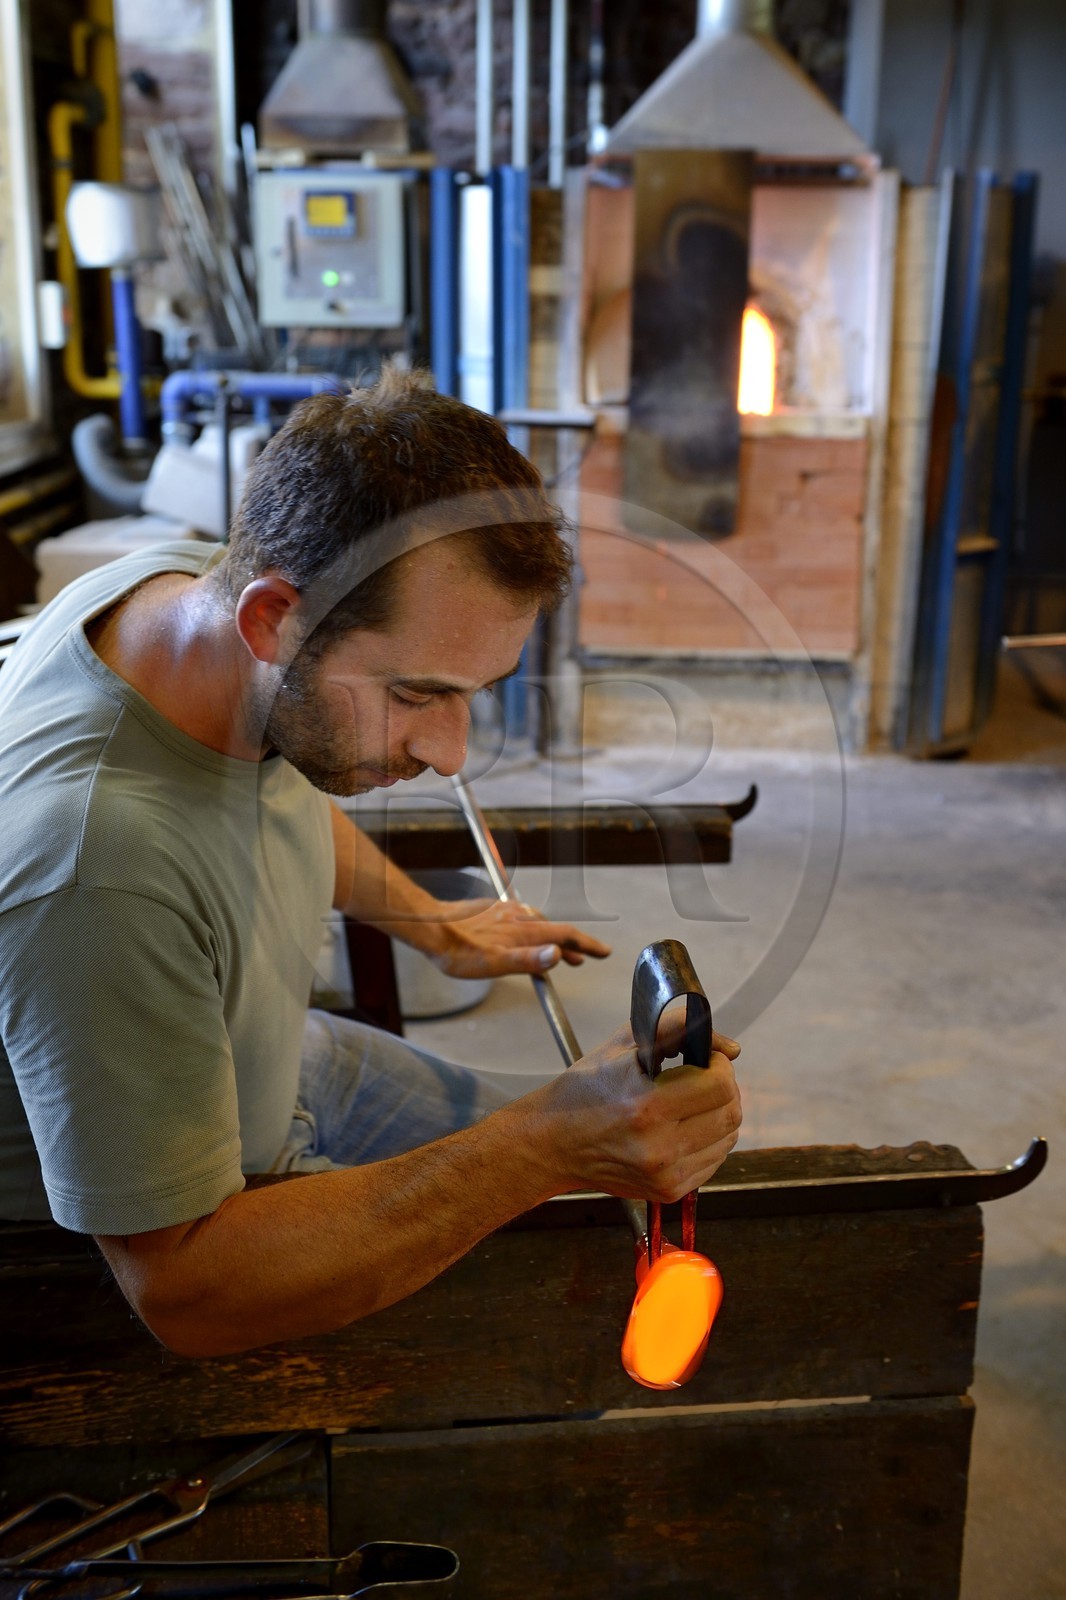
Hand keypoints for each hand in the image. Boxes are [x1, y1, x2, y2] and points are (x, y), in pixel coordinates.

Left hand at [427, 896, 611, 978]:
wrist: (430, 927)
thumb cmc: (459, 951)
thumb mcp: (494, 963)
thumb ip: (528, 960)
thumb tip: (559, 955)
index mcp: (525, 931)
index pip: (565, 936)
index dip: (587, 945)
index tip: (604, 952)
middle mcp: (519, 917)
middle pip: (555, 929)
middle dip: (574, 944)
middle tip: (586, 957)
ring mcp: (505, 912)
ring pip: (538, 923)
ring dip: (552, 938)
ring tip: (557, 952)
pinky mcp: (492, 910)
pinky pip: (520, 918)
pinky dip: (532, 929)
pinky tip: (523, 934)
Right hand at [520, 1011, 741, 1203]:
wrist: (554, 1142)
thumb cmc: (586, 1089)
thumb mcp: (623, 1045)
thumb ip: (677, 1029)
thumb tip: (730, 1047)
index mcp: (646, 1106)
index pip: (720, 1085)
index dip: (720, 1066)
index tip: (706, 1059)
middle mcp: (659, 1147)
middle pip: (730, 1113)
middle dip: (724, 1087)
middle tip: (701, 1078)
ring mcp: (666, 1175)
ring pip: (728, 1137)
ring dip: (719, 1113)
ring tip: (690, 1103)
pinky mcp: (669, 1191)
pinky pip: (714, 1161)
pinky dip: (708, 1139)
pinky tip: (683, 1127)